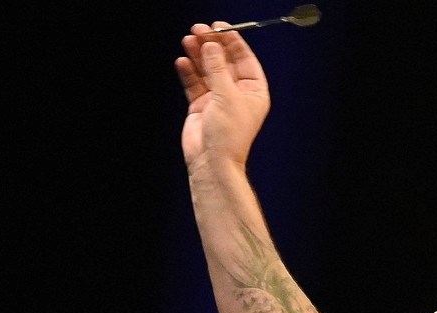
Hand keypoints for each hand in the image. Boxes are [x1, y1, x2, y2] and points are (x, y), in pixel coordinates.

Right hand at [175, 23, 270, 170]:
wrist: (212, 160)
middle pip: (224, 62)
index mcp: (254, 92)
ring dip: (199, 55)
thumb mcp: (227, 96)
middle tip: (199, 30)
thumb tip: (211, 46)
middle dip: (212, 45)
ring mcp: (218, 98)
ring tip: (188, 40)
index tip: (221, 27)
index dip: (233, 42)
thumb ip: (217, 69)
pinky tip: (183, 60)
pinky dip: (189, 71)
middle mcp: (237, 93)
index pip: (245, 60)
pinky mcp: (201, 105)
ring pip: (207, 70)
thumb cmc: (229, 135)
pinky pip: (194, 83)